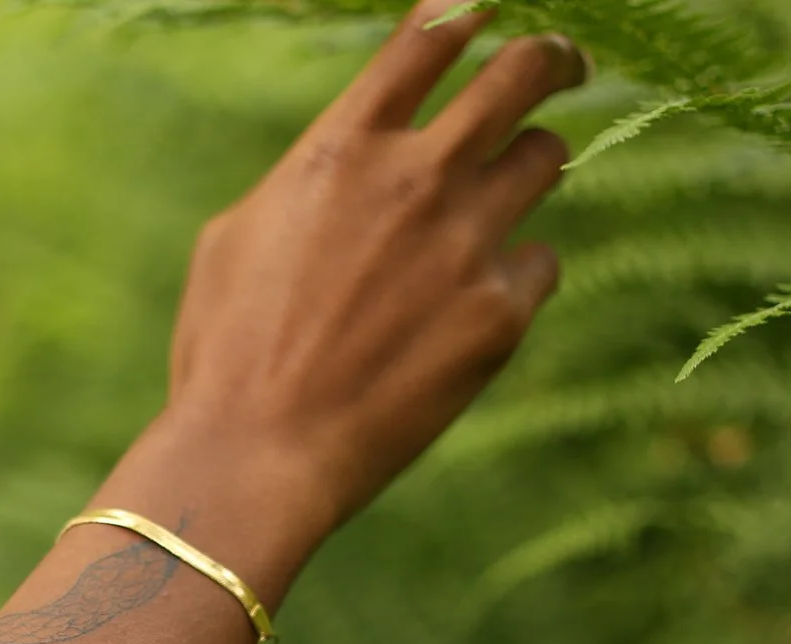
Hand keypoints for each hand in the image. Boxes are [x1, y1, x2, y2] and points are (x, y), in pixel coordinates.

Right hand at [159, 3, 587, 542]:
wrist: (259, 452)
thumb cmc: (226, 352)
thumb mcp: (235, 237)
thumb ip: (309, 181)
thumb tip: (348, 165)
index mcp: (342, 147)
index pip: (431, 36)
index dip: (470, 8)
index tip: (489, 4)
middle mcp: (416, 176)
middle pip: (520, 72)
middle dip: (552, 56)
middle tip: (564, 63)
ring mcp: (466, 241)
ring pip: (547, 157)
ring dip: (533, 162)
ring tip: (515, 188)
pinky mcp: (501, 311)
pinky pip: (541, 262)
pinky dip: (517, 274)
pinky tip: (475, 307)